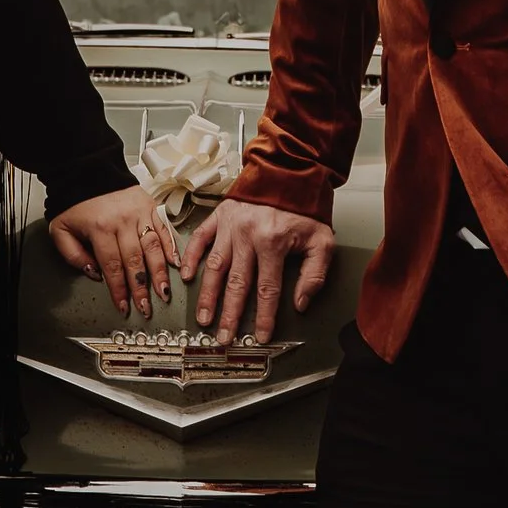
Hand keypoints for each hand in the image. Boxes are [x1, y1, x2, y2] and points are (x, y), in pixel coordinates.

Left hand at [48, 185, 180, 319]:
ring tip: (164, 292)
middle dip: (141, 288)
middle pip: (135, 261)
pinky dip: (171, 248)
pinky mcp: (150, 207)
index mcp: (100, 228)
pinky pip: (164, 230)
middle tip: (146, 308)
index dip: (119, 290)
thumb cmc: (76, 203)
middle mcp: (123, 221)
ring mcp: (139, 213)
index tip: (124, 306)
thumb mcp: (61, 230)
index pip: (112, 267)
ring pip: (153, 248)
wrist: (89, 170)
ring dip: (160, 273)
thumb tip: (94, 274)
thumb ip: (73, 255)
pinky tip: (175, 264)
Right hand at [181, 196, 337, 343]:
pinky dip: (190, 258)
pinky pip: (200, 240)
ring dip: (208, 295)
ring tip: (203, 316)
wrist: (289, 171)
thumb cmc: (305, 207)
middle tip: (223, 337)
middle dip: (229, 315)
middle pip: (237, 284)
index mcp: (273, 243)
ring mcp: (230, 226)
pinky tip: (185, 276)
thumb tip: (301, 303)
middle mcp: (248, 236)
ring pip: (215, 267)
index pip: (267, 290)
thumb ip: (314, 274)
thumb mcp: (322, 241)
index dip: (263, 317)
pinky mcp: (219, 216)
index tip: (259, 336)